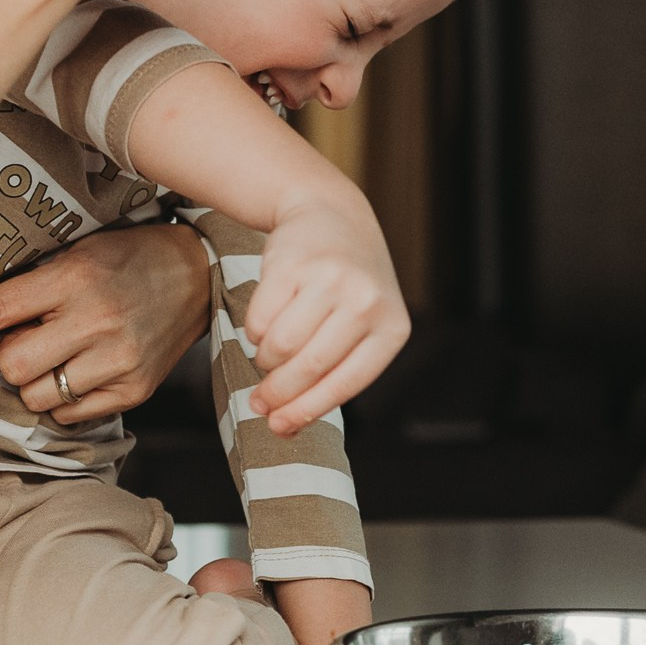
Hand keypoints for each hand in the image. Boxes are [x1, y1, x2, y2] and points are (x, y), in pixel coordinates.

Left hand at [0, 223, 211, 423]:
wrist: (200, 273)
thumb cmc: (127, 258)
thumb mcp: (77, 253)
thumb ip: (31, 286)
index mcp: (72, 277)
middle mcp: (94, 320)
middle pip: (13, 365)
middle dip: (9, 359)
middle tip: (29, 342)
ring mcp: (118, 359)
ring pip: (38, 397)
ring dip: (36, 383)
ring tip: (60, 359)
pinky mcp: (136, 388)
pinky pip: (72, 415)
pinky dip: (66, 401)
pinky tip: (83, 374)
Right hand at [248, 202, 409, 435]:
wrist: (332, 216)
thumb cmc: (345, 289)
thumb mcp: (359, 328)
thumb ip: (331, 375)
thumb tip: (284, 428)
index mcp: (391, 329)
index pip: (345, 384)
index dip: (307, 411)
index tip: (279, 428)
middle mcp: (366, 302)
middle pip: (309, 367)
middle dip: (277, 394)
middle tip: (258, 404)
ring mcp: (330, 279)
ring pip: (280, 346)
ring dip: (265, 361)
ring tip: (268, 355)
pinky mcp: (293, 263)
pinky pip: (258, 318)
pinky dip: (254, 332)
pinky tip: (265, 323)